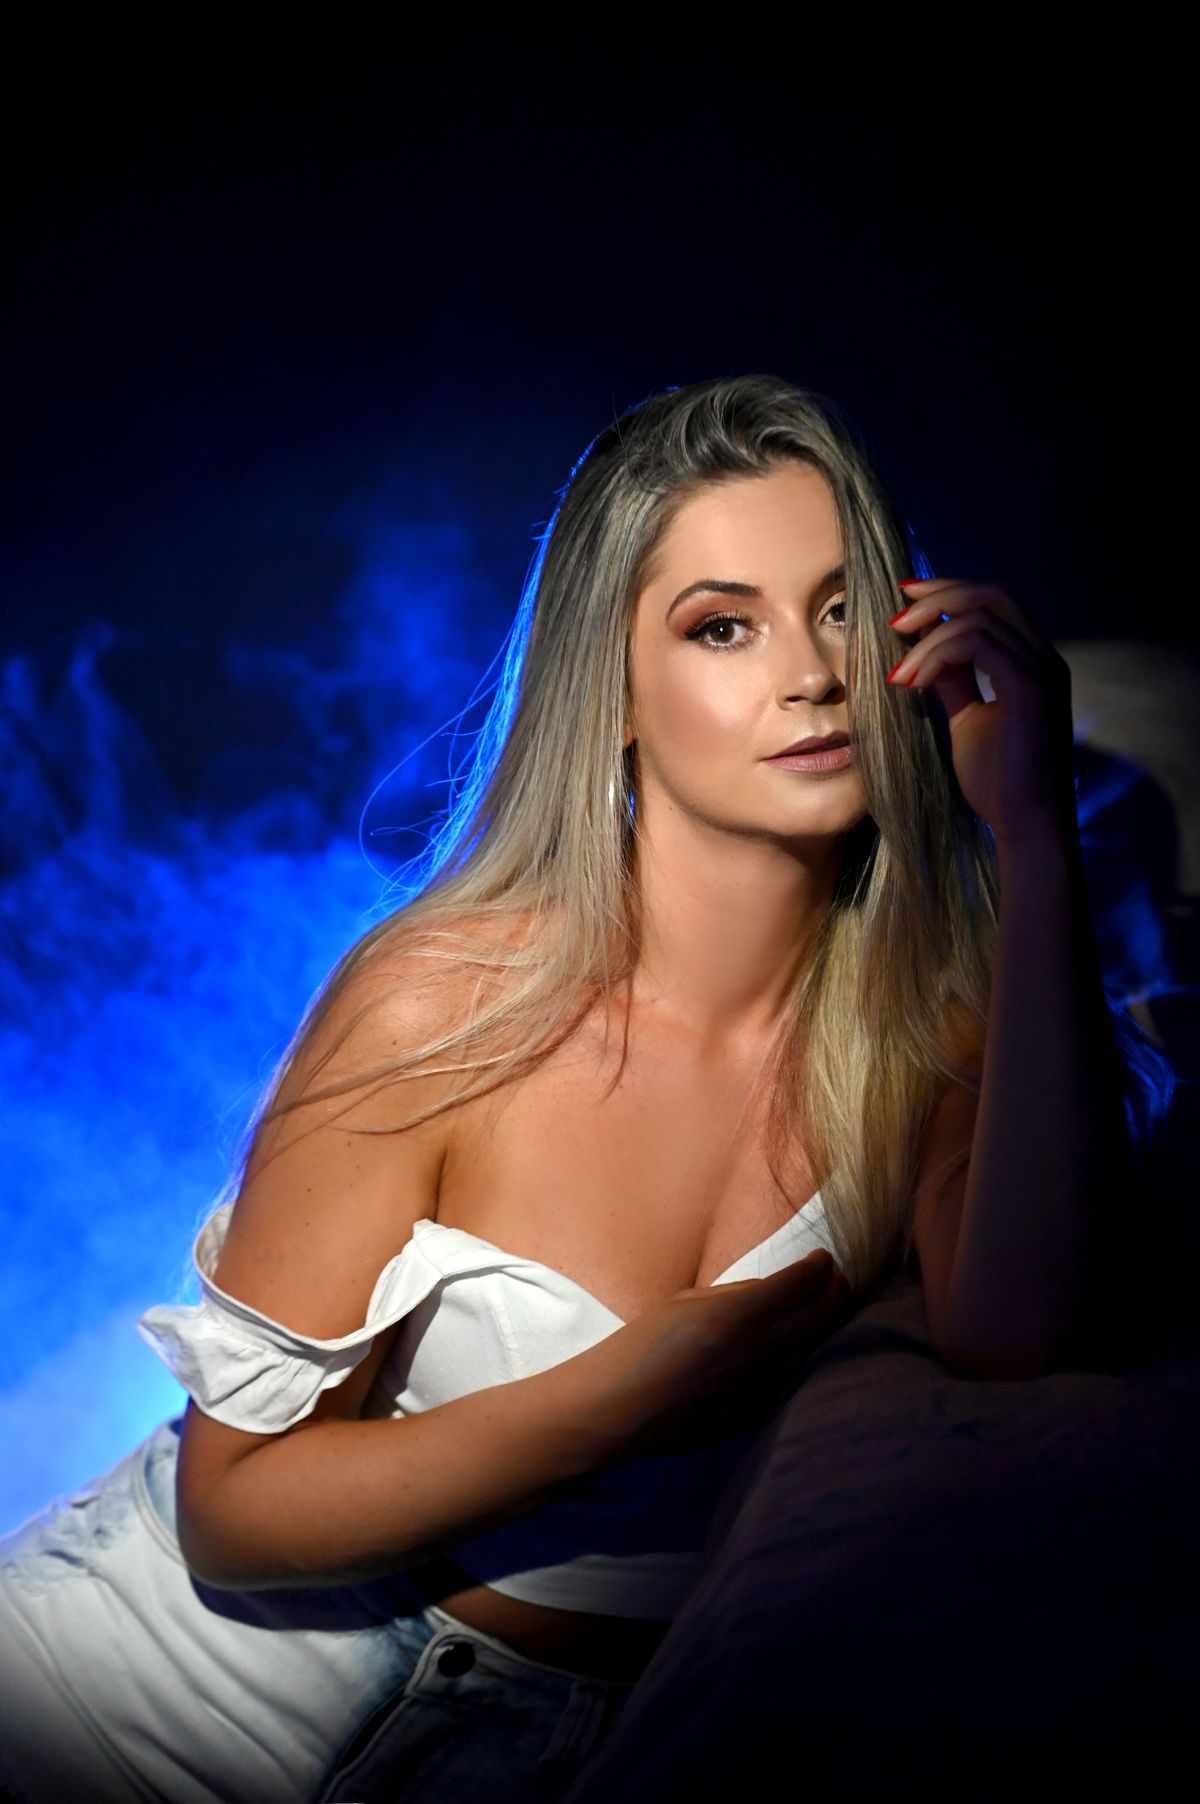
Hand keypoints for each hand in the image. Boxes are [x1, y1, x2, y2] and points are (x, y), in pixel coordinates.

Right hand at [599, 1250, 850, 1455]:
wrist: (619, 1407)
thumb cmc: (642, 1346)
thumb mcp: (687, 1303)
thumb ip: (738, 1294)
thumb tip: (775, 1291)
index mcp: (739, 1315)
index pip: (805, 1282)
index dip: (821, 1266)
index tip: (822, 1260)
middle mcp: (759, 1351)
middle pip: (825, 1315)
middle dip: (837, 1291)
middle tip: (834, 1281)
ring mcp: (762, 1387)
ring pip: (813, 1351)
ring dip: (820, 1329)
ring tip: (817, 1313)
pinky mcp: (756, 1414)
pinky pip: (789, 1381)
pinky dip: (795, 1360)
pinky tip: (787, 1351)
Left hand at [886, 579, 1073, 845]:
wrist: (1024, 825)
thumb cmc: (999, 782)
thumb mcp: (968, 719)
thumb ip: (955, 680)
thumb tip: (928, 649)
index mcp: (1033, 663)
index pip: (994, 602)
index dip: (948, 592)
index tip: (904, 603)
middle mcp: (1044, 659)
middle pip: (992, 594)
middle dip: (937, 596)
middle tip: (894, 619)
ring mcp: (1042, 671)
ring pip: (980, 616)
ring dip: (928, 636)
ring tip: (898, 672)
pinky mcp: (1030, 689)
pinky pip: (979, 643)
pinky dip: (938, 653)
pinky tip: (913, 680)